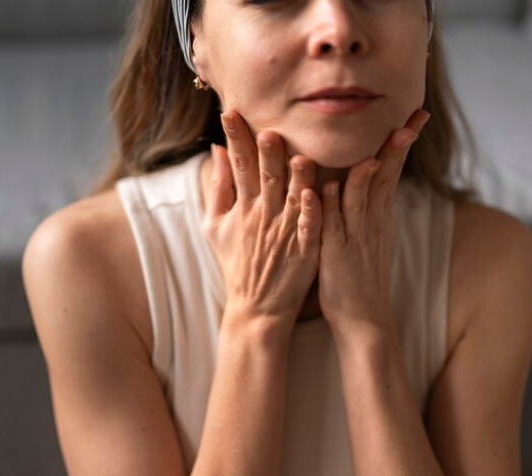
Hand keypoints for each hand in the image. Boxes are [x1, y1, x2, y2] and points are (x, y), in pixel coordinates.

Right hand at [202, 110, 322, 324]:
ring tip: (301, 156)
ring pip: (292, 199)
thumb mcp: (215, 225)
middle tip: (268, 129)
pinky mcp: (305, 249)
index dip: (235, 139)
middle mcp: (264, 216)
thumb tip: (217, 151)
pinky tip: (316, 194)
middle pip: (265, 178)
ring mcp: (285, 232)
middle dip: (265, 154)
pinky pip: (309, 227)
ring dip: (296, 178)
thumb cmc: (237, 261)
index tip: (230, 112)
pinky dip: (312, 212)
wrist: (256, 306)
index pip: (238, 166)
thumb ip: (219, 188)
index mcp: (243, 207)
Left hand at [317, 109, 431, 334]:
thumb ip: (360, 205)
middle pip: (386, 176)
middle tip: (414, 116)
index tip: (415, 114)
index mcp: (377, 216)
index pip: (391, 170)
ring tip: (383, 141)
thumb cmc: (356, 275)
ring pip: (364, 196)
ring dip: (369, 168)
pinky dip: (334, 205)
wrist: (362, 318)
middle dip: (399, 145)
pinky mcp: (338, 253)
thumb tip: (361, 176)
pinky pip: (335, 225)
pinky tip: (332, 186)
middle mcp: (371, 222)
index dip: (402, 143)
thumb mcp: (362, 234)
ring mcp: (357, 236)